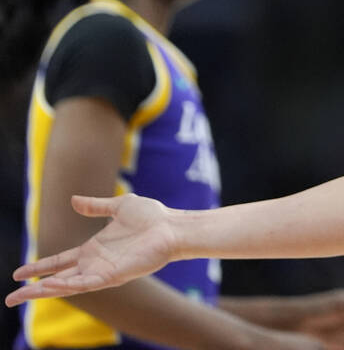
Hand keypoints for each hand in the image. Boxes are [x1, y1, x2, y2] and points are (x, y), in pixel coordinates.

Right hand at [6, 194, 175, 306]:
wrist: (172, 225)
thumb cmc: (152, 216)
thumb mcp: (118, 206)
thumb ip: (95, 205)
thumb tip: (73, 199)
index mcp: (93, 249)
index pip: (60, 261)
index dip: (39, 267)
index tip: (18, 273)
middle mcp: (95, 263)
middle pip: (58, 279)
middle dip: (34, 288)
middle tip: (10, 298)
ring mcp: (104, 271)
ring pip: (68, 286)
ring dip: (45, 290)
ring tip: (22, 294)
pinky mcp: (114, 276)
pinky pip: (86, 284)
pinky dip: (68, 286)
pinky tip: (50, 286)